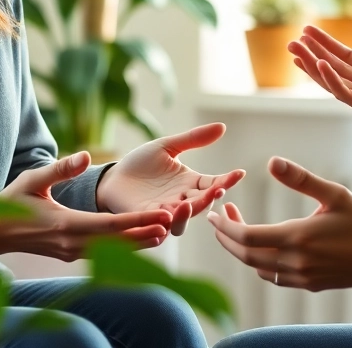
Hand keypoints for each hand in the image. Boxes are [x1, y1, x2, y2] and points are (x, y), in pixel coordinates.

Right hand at [0, 152, 172, 260]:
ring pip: (111, 251)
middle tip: (172, 223)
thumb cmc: (10, 202)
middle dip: (145, 233)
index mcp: (65, 224)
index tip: (161, 215)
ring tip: (163, 232)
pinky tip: (138, 239)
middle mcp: (71, 243)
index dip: (138, 221)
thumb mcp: (33, 179)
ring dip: (137, 243)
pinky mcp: (69, 254)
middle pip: (117, 243)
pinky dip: (122, 247)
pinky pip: (102, 253)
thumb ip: (60, 168)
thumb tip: (85, 156)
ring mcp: (70, 252)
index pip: (110, 225)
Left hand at [96, 122, 245, 235]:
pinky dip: (164, 222)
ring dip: (187, 214)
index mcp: (189, 184)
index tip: (239, 172)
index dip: (227, 180)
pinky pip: (158, 226)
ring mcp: (164, 212)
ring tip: (188, 203)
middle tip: (218, 189)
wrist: (113, 177)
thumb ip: (193, 139)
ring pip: (183, 220)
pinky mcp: (145, 219)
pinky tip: (166, 215)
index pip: (213, 184)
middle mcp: (181, 201)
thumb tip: (223, 126)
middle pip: (201, 204)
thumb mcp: (168, 147)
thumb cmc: (141, 163)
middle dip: (210, 198)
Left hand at [207, 157, 351, 291]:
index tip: (214, 213)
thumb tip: (272, 161)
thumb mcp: (335, 194)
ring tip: (237, 227)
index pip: (246, 236)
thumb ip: (301, 178)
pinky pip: (274, 277)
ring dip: (241, 250)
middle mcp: (295, 262)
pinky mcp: (309, 285)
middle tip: (218, 218)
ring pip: (257, 268)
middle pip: (245, 255)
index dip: (225, 226)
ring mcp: (302, 277)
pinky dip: (259, 263)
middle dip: (226, 237)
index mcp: (297, 238)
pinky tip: (262, 246)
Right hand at [289, 14, 351, 201]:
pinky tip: (321, 66)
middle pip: (336, 69)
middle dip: (313, 56)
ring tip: (295, 52)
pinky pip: (351, 97)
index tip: (309, 30)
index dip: (328, 45)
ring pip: (337, 84)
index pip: (348, 59)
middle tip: (291, 42)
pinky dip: (334, 82)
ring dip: (315, 68)